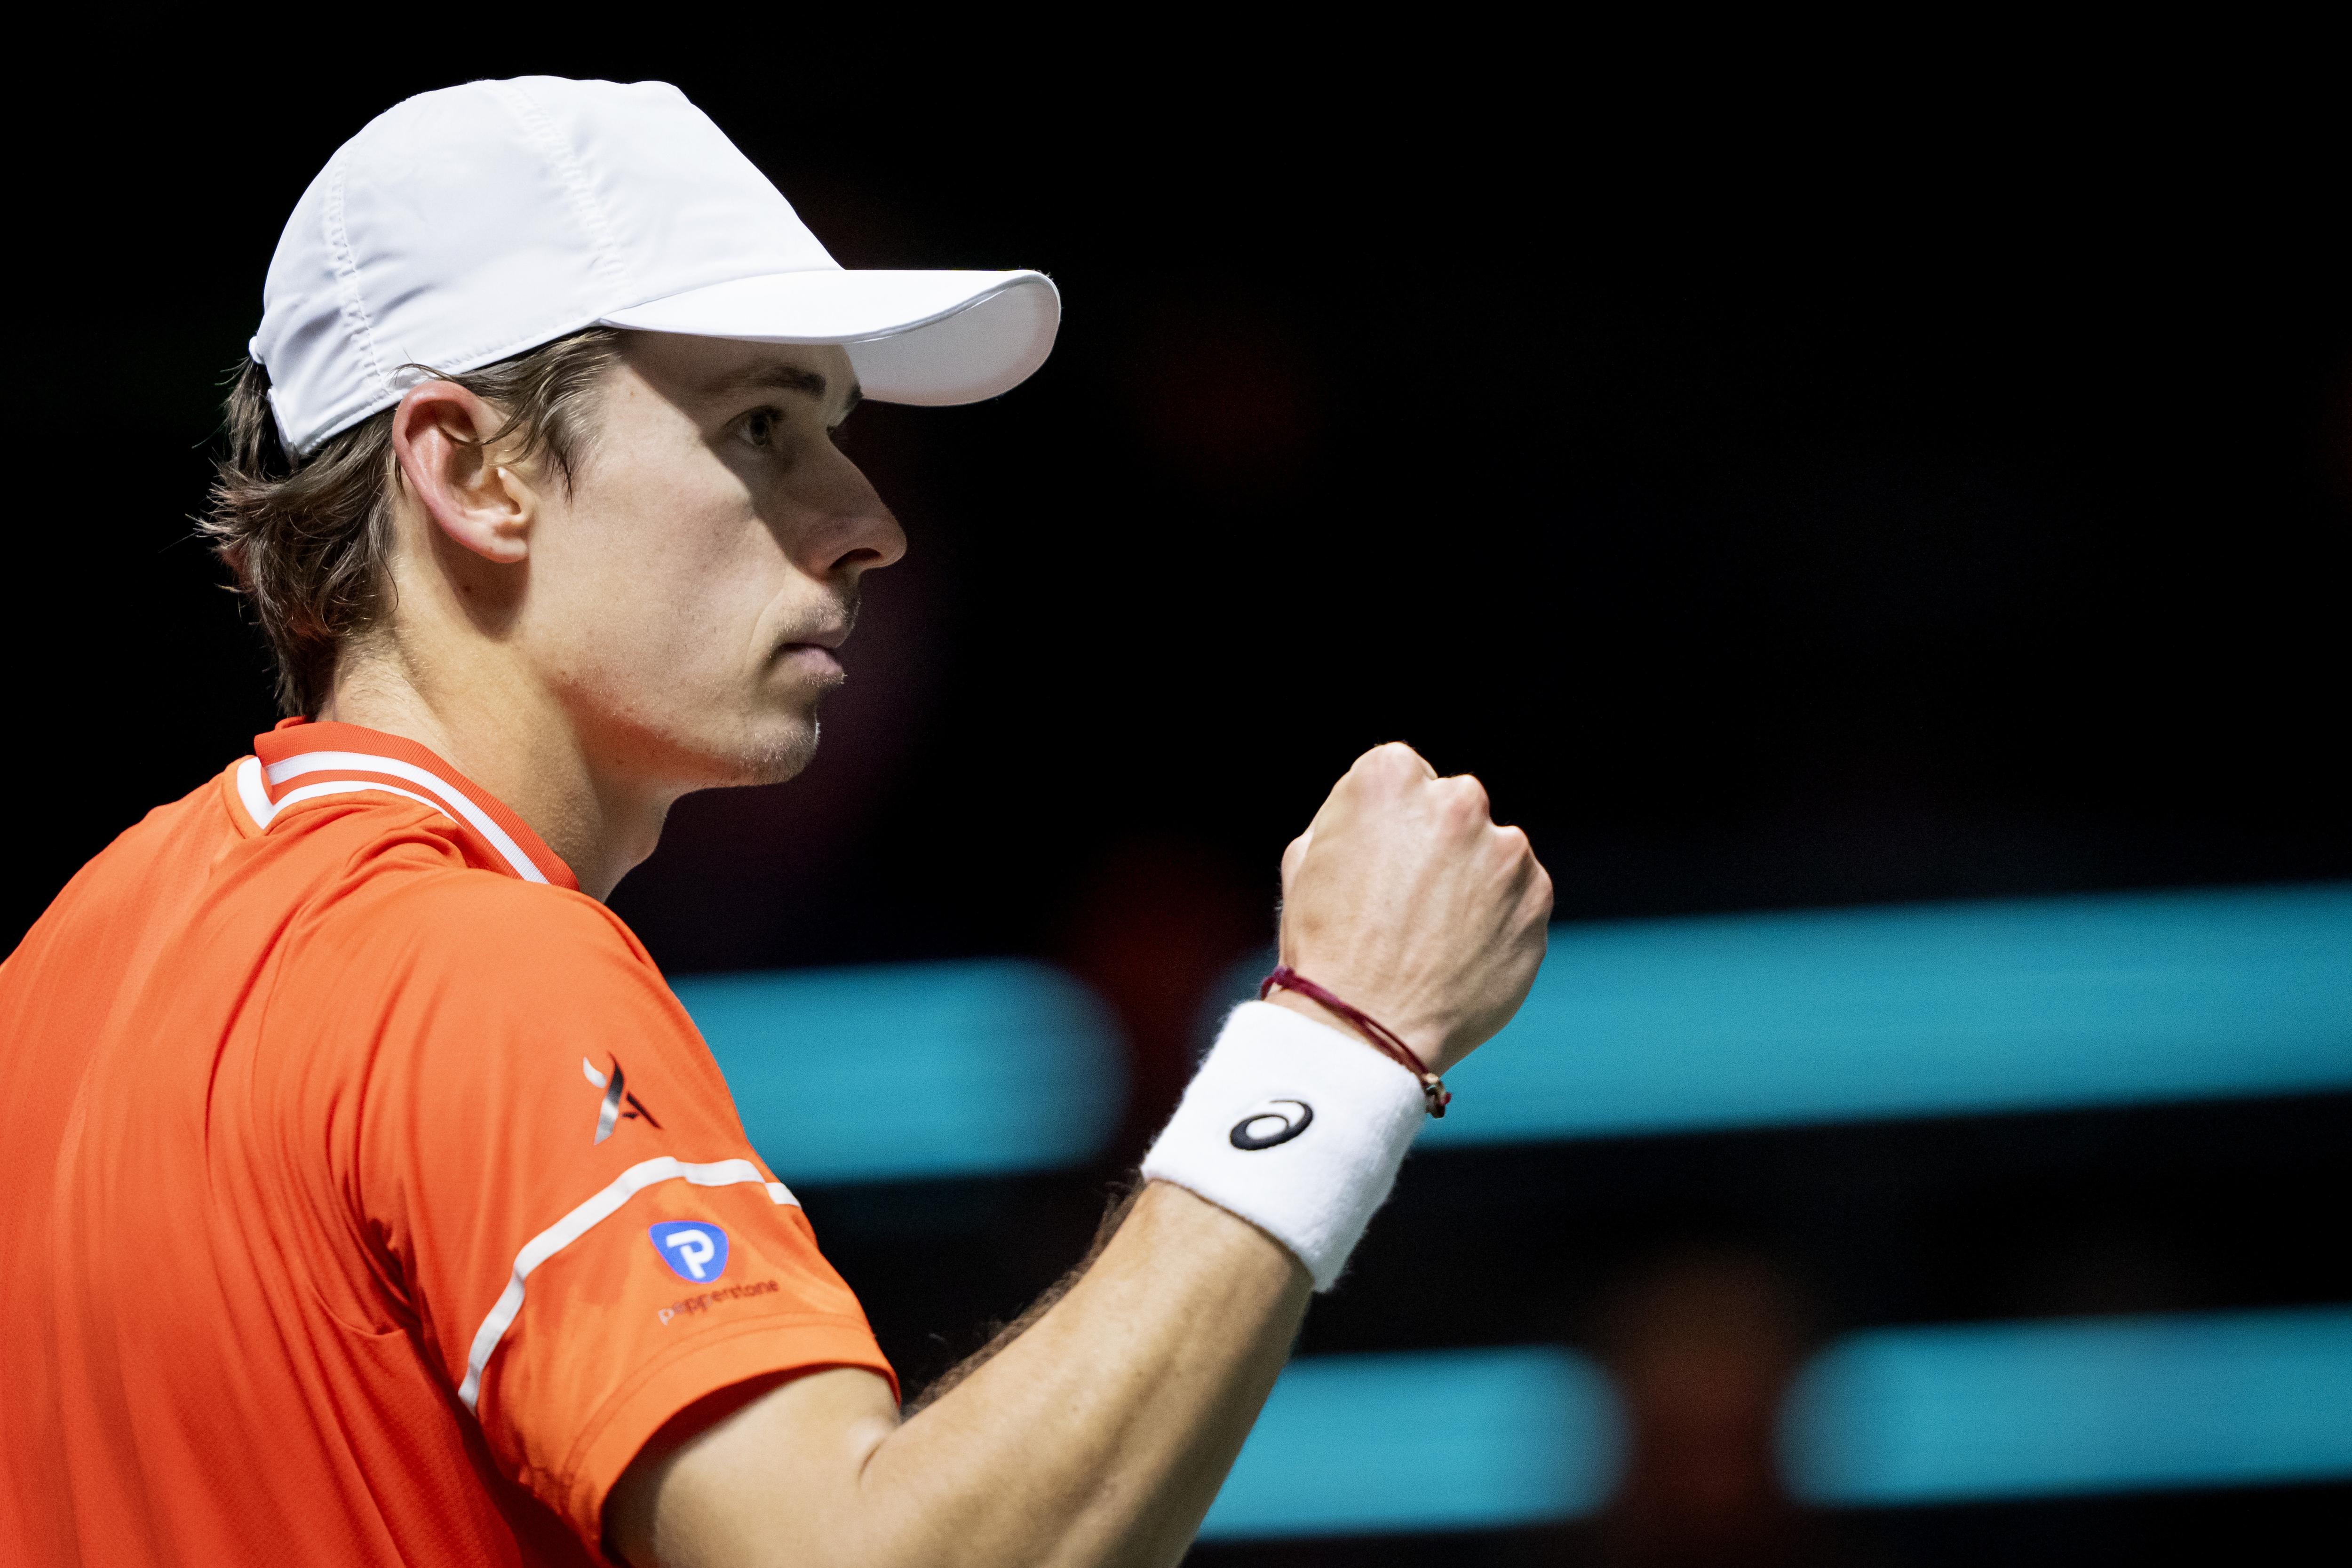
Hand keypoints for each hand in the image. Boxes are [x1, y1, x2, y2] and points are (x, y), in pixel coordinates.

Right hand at [1272, 743, 1551, 1075]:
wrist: (1364, 1029)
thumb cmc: (1325, 946)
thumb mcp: (1307, 858)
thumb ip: (1353, 818)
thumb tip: (1385, 816)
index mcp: (1390, 776)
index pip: (1405, 777)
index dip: (1389, 823)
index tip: (1379, 863)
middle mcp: (1456, 800)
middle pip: (1454, 808)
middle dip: (1437, 844)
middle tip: (1408, 902)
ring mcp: (1505, 849)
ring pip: (1493, 852)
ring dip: (1472, 882)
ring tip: (1434, 938)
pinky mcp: (1537, 898)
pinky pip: (1520, 897)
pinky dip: (1499, 920)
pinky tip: (1462, 954)